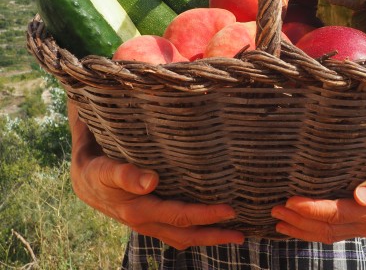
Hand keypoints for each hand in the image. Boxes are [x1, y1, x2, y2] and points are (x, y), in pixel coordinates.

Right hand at [67, 100, 244, 248]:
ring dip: (209, 238)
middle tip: (242, 233)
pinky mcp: (151, 220)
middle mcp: (146, 223)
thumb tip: (152, 180)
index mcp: (139, 210)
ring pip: (183, 237)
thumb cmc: (96, 169)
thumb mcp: (105, 168)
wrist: (82, 180)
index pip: (180, 215)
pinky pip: (176, 232)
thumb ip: (126, 174)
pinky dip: (196, 232)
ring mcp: (149, 224)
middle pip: (187, 234)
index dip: (207, 214)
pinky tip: (211, 227)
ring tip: (234, 235)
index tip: (231, 210)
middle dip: (215, 234)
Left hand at [271, 112, 365, 243]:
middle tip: (273, 210)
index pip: (334, 215)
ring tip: (279, 220)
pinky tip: (299, 223)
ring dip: (302, 229)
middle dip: (298, 221)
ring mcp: (364, 226)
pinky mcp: (362, 223)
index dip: (310, 210)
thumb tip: (361, 195)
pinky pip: (334, 231)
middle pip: (326, 228)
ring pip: (327, 233)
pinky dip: (313, 229)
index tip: (289, 201)